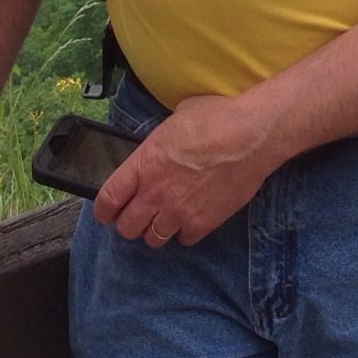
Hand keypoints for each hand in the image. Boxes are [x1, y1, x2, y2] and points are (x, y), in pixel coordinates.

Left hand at [91, 93, 279, 246]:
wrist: (253, 135)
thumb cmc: (218, 118)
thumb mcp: (176, 117)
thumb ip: (161, 139)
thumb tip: (162, 142)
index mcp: (144, 163)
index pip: (108, 199)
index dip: (103, 211)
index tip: (106, 213)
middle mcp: (156, 192)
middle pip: (127, 227)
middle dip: (129, 223)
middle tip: (138, 216)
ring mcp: (179, 211)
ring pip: (153, 239)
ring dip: (156, 230)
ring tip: (165, 219)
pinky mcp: (203, 223)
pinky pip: (183, 240)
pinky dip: (185, 233)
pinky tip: (191, 218)